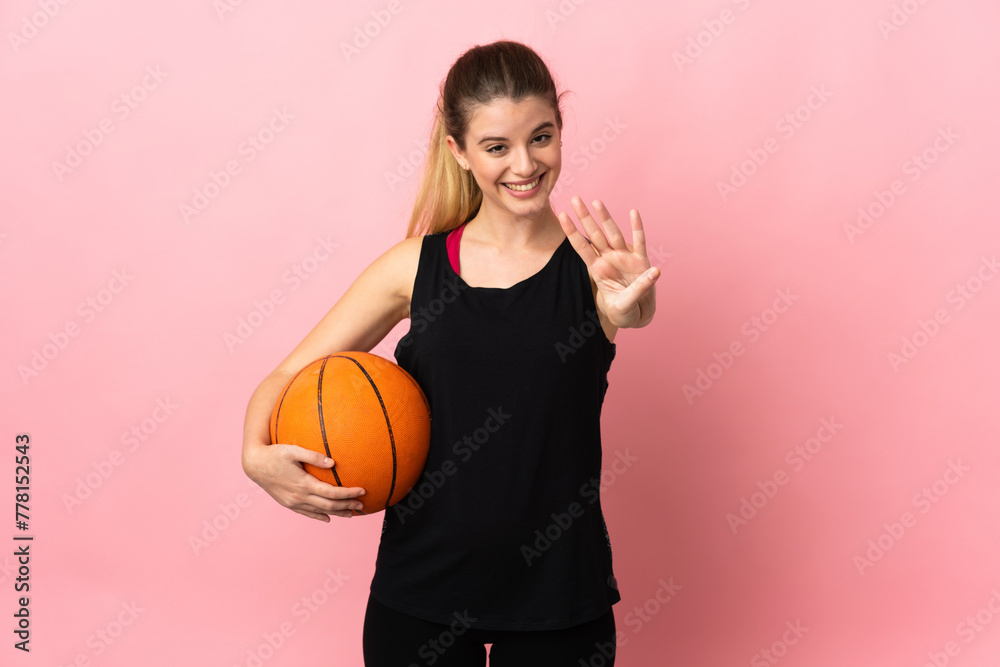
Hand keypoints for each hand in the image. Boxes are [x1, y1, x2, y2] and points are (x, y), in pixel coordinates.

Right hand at [242, 440, 365, 521]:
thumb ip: (313, 456)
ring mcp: (293, 502)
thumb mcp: (293, 450)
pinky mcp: (288, 503)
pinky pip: (307, 513)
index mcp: (304, 484)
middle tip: (362, 505)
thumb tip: (333, 463)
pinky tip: (327, 518)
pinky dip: (319, 516)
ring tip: (351, 514)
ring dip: (337, 513)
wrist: (254, 465)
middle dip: (347, 506)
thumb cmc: (274, 453)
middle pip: (329, 505)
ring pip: (320, 511)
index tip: (362, 491)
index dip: (349, 494)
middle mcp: (299, 497)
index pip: (332, 493)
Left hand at [558, 196, 659, 327]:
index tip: (562, 216)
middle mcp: (609, 259)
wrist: (637, 315)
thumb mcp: (624, 305)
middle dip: (584, 217)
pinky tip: (633, 212)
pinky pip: (639, 241)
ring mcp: (624, 258)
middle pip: (594, 235)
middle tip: (575, 198)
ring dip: (605, 218)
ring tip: (596, 202)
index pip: (582, 247)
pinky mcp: (640, 261)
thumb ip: (637, 289)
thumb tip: (654, 273)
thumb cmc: (623, 310)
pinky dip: (636, 227)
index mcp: (598, 270)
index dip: (572, 233)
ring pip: (613, 234)